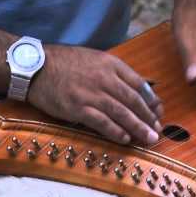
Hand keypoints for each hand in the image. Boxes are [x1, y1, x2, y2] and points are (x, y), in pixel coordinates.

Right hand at [28, 46, 163, 144]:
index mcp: (110, 64)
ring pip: (121, 113)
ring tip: (148, 138)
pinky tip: (125, 139)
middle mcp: (104, 78)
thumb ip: (116, 71)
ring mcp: (91, 94)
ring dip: (137, 127)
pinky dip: (115, 132)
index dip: (151, 99)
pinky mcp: (78, 108)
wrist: (36, 66)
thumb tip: (138, 86)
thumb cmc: (66, 63)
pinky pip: (101, 122)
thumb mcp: (95, 58)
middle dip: (148, 117)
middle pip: (133, 100)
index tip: (159, 111)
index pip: (138, 83)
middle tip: (158, 129)